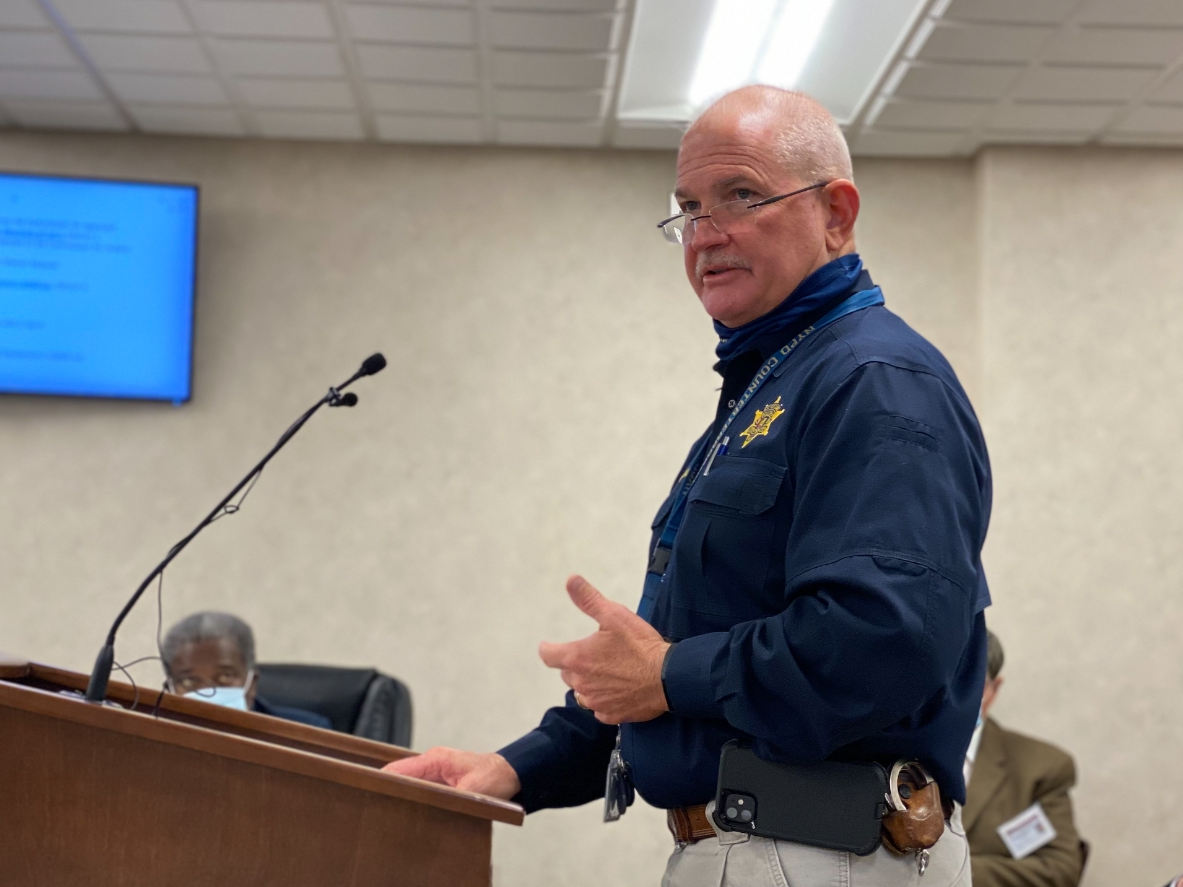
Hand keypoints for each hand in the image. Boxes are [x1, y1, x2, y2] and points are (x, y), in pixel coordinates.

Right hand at [382, 748, 520, 799]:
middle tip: (376, 807)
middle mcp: (432, 763)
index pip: (398, 769)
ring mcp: (435, 772)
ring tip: (389, 812)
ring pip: (408, 784)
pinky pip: (419, 790)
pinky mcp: (441, 782)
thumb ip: (448, 798)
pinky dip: (413, 799)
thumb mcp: (472, 791)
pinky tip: (409, 813)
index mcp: (435, 759)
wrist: (513, 774)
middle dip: (388, 791)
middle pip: (400, 777)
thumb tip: (428, 807)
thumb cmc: (495, 777)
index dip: (382, 782)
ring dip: (401, 796)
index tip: (369, 794)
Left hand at [538, 575, 670, 724]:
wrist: (667, 677)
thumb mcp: (614, 615)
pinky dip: (604, 699)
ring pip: (582, 693)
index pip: (548, 656)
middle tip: (592, 655)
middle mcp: (581, 684)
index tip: (547, 646)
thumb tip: (570, 580)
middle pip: (567, 674)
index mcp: (577, 658)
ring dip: (588, 683)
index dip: (547, 649)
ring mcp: (596, 702)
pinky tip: (617, 691)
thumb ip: (589, 599)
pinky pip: (599, 708)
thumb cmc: (640, 645)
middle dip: (574, 665)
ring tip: (605, 673)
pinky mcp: (611, 715)